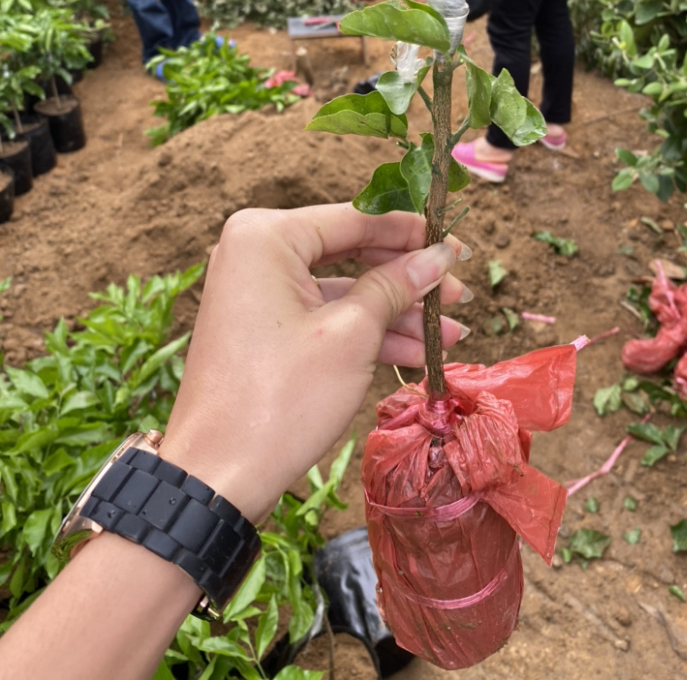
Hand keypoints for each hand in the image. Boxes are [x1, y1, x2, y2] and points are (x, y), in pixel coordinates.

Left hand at [159, 204, 470, 522]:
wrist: (217, 478)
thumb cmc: (282, 398)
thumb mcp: (352, 334)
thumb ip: (397, 285)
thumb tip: (440, 255)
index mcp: (266, 236)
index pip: (355, 219)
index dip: (412, 232)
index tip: (457, 244)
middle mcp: (255, 254)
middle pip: (351, 253)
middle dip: (408, 278)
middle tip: (459, 291)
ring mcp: (257, 294)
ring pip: (342, 291)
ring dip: (397, 313)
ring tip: (451, 332)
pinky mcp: (263, 331)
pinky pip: (323, 318)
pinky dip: (366, 333)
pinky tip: (417, 353)